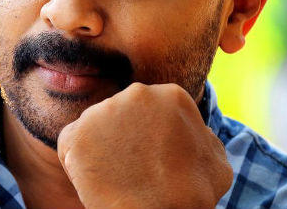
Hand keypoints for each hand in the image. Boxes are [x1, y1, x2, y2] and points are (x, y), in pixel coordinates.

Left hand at [57, 83, 232, 208]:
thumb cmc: (193, 193)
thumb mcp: (215, 160)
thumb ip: (202, 136)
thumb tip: (196, 130)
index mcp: (170, 94)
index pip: (151, 111)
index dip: (150, 137)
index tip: (154, 157)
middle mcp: (135, 93)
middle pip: (122, 114)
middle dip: (124, 137)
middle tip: (134, 167)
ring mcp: (102, 112)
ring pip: (96, 128)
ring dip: (102, 149)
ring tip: (116, 176)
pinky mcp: (76, 135)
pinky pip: (71, 146)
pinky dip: (78, 163)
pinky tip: (96, 180)